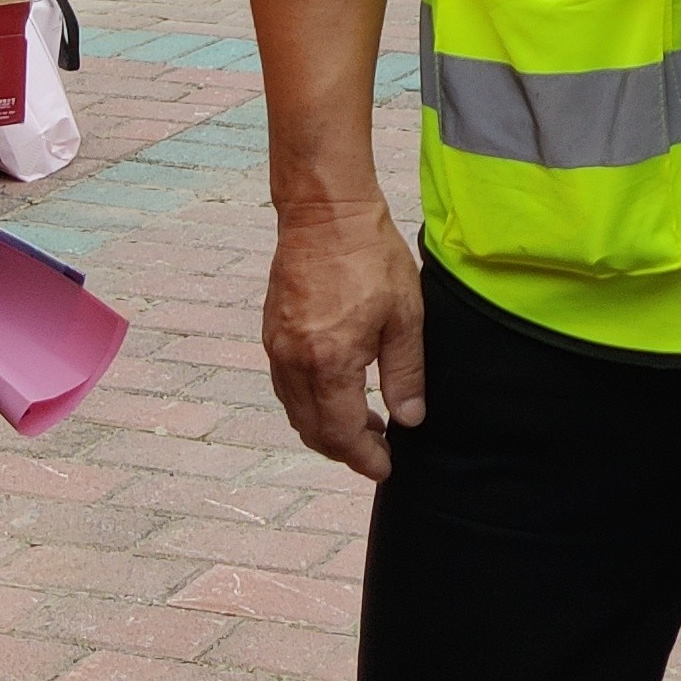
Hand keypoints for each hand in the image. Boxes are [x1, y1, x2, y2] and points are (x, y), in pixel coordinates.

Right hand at [263, 199, 423, 479]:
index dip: (363, 458)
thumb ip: (406, 373)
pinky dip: (310, 402)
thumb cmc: (371, 258)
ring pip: (296, 411)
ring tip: (366, 422)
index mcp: (329, 363)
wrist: (325, 213)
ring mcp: (277, 348)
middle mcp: (294, 362)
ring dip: (326, 427)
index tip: (385, 467)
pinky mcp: (272, 333)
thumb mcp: (405, 317)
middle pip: (313, 430)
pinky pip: (286, 386)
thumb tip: (409, 419)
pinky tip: (338, 391)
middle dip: (345, 449)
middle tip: (379, 450)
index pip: (340, 434)